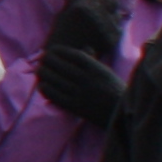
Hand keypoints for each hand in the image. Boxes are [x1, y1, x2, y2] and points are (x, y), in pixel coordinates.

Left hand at [34, 11, 128, 126]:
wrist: (121, 113)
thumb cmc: (114, 90)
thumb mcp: (106, 72)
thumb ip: (93, 62)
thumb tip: (83, 48)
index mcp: (97, 70)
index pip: (75, 56)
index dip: (61, 51)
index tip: (52, 50)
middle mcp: (88, 80)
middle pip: (62, 67)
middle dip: (49, 61)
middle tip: (42, 59)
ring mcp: (81, 94)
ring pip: (57, 81)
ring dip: (44, 74)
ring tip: (39, 70)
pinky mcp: (76, 107)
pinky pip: (57, 96)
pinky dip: (47, 90)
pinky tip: (42, 85)